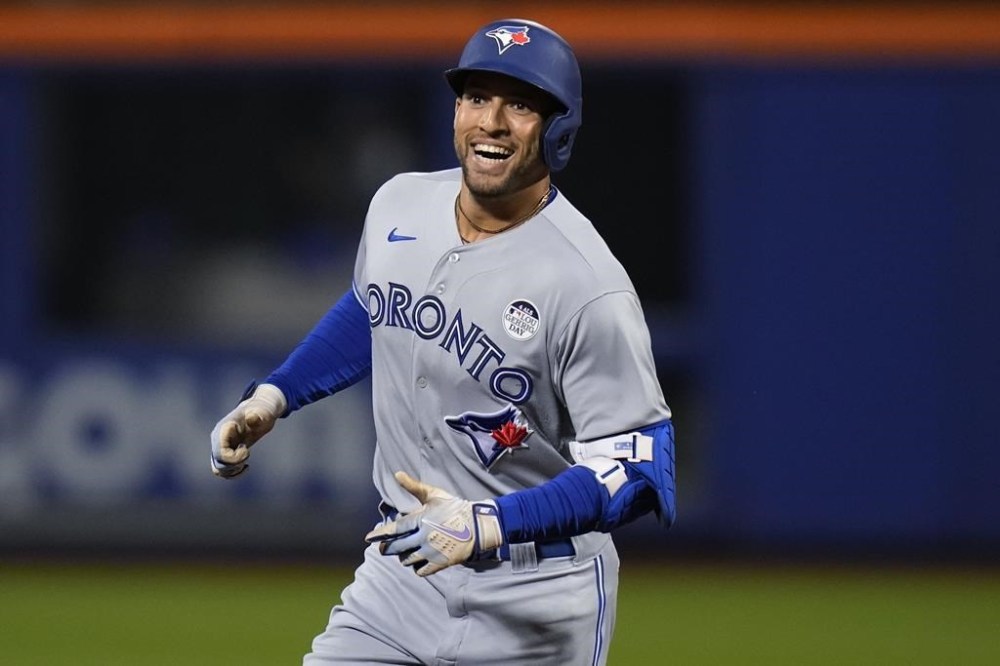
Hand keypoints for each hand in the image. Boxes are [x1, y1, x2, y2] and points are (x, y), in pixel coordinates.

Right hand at [209, 383, 286, 477]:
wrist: (259, 412)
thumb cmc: (262, 411)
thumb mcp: (263, 412)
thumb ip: (258, 415)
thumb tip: (253, 418)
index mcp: (224, 429)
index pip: (220, 452)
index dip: (234, 457)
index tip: (246, 449)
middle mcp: (218, 438)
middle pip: (218, 462)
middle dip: (235, 464)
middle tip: (247, 453)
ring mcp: (220, 446)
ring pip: (218, 468)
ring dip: (232, 470)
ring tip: (245, 462)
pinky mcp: (224, 452)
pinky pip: (221, 470)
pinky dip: (232, 473)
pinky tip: (246, 467)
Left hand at [364, 471, 503, 576]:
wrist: (478, 525)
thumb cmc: (454, 507)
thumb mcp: (434, 494)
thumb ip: (413, 486)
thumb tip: (396, 474)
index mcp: (421, 520)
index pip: (394, 529)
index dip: (380, 535)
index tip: (368, 539)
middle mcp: (423, 537)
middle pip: (397, 548)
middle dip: (387, 549)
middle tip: (384, 549)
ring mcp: (431, 551)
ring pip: (407, 560)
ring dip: (404, 557)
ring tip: (405, 553)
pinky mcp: (440, 563)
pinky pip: (420, 571)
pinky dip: (417, 567)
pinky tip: (418, 562)